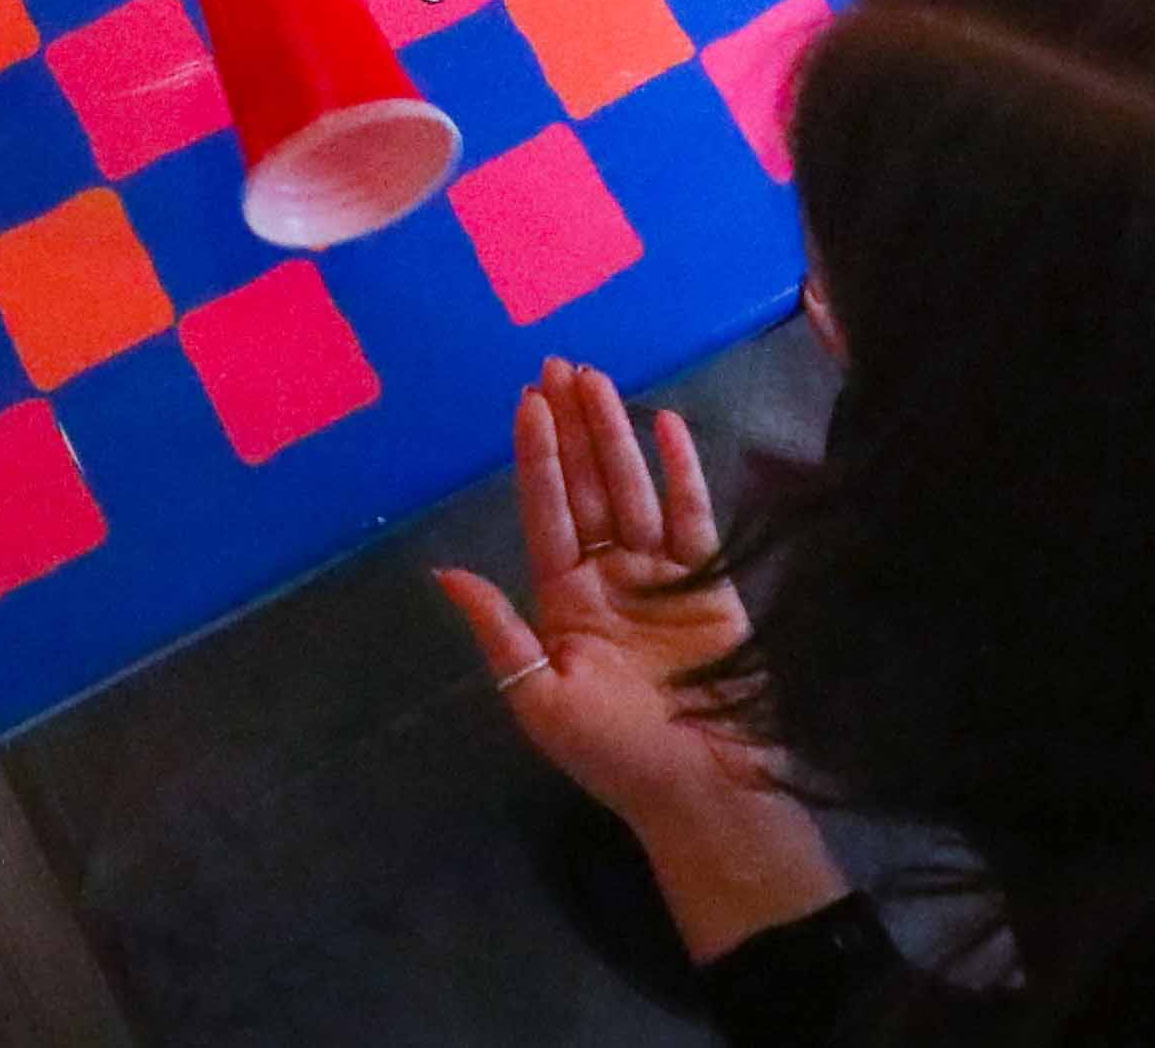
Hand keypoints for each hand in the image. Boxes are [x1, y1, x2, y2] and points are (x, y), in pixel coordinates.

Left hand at [436, 359, 841, 972]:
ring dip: (615, 434)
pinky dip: (681, 470)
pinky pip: (693, 515)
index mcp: (564, 603)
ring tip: (597, 378)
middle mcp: (609, 579)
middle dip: (571, 428)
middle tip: (558, 363)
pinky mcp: (710, 584)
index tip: (526, 403)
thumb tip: (444, 573)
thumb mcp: (540, 699)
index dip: (537, 458)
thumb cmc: (616, 754)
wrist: (704, 791)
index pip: (547, 513)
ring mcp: (660, 578)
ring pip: (633, 490)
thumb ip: (501, 632)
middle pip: (588, 487)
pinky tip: (665, 423)